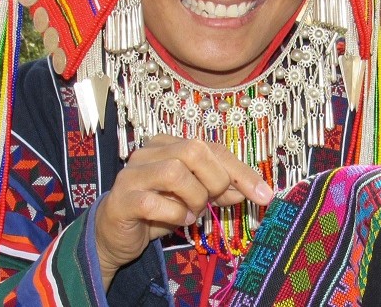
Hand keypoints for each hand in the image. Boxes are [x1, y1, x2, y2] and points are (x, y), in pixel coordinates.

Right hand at [93, 135, 272, 288]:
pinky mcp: (122, 200)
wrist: (114, 235)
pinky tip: (179, 221)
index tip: (265, 195)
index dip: (241, 171)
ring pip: (175, 172)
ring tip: (192, 212)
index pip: (212, 147)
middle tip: (213, 202)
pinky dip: (175, 215)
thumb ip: (220, 189)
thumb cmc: (157, 211)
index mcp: (167, 144)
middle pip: (194, 150)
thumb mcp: (194, 198)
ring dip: (194, 198)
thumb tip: (252, 188)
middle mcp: (148, 152)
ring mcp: (132, 175)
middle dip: (216, 180)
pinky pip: (154, 203)